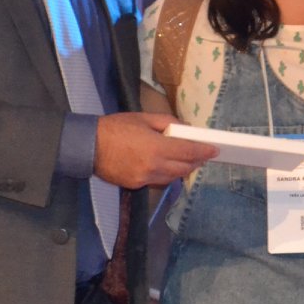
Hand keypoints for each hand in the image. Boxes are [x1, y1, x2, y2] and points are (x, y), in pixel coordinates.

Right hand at [95, 112, 215, 188]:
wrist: (88, 145)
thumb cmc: (116, 127)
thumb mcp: (143, 118)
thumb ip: (167, 123)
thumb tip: (184, 129)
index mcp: (156, 147)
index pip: (188, 151)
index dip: (203, 151)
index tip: (214, 150)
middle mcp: (153, 166)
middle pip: (183, 168)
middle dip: (196, 162)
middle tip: (203, 156)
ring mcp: (144, 178)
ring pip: (172, 178)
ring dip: (183, 170)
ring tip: (188, 162)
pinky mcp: (136, 185)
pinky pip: (158, 181)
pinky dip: (167, 175)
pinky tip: (168, 167)